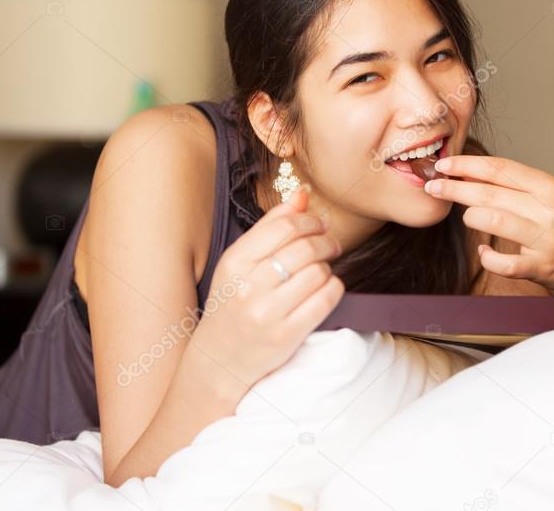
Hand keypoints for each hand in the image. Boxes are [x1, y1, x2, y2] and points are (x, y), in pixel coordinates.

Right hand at [191, 185, 344, 387]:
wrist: (219, 360)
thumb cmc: (233, 303)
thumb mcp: (240, 263)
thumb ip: (271, 226)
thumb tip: (302, 194)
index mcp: (234, 262)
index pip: (284, 226)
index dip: (310, 221)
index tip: (319, 225)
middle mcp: (248, 286)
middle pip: (305, 248)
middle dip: (326, 242)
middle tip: (331, 245)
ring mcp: (266, 313)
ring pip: (318, 272)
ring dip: (327, 268)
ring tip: (320, 272)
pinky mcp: (286, 336)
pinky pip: (326, 299)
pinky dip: (334, 288)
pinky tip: (325, 289)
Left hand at [425, 156, 553, 296]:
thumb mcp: (552, 198)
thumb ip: (518, 187)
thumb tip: (472, 172)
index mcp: (549, 187)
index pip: (501, 169)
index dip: (468, 165)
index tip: (444, 164)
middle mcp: (549, 210)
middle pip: (491, 193)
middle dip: (456, 188)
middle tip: (433, 187)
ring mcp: (546, 239)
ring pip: (494, 220)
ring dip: (471, 218)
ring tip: (465, 218)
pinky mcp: (543, 266)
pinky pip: (503, 262)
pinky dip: (488, 257)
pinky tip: (485, 252)